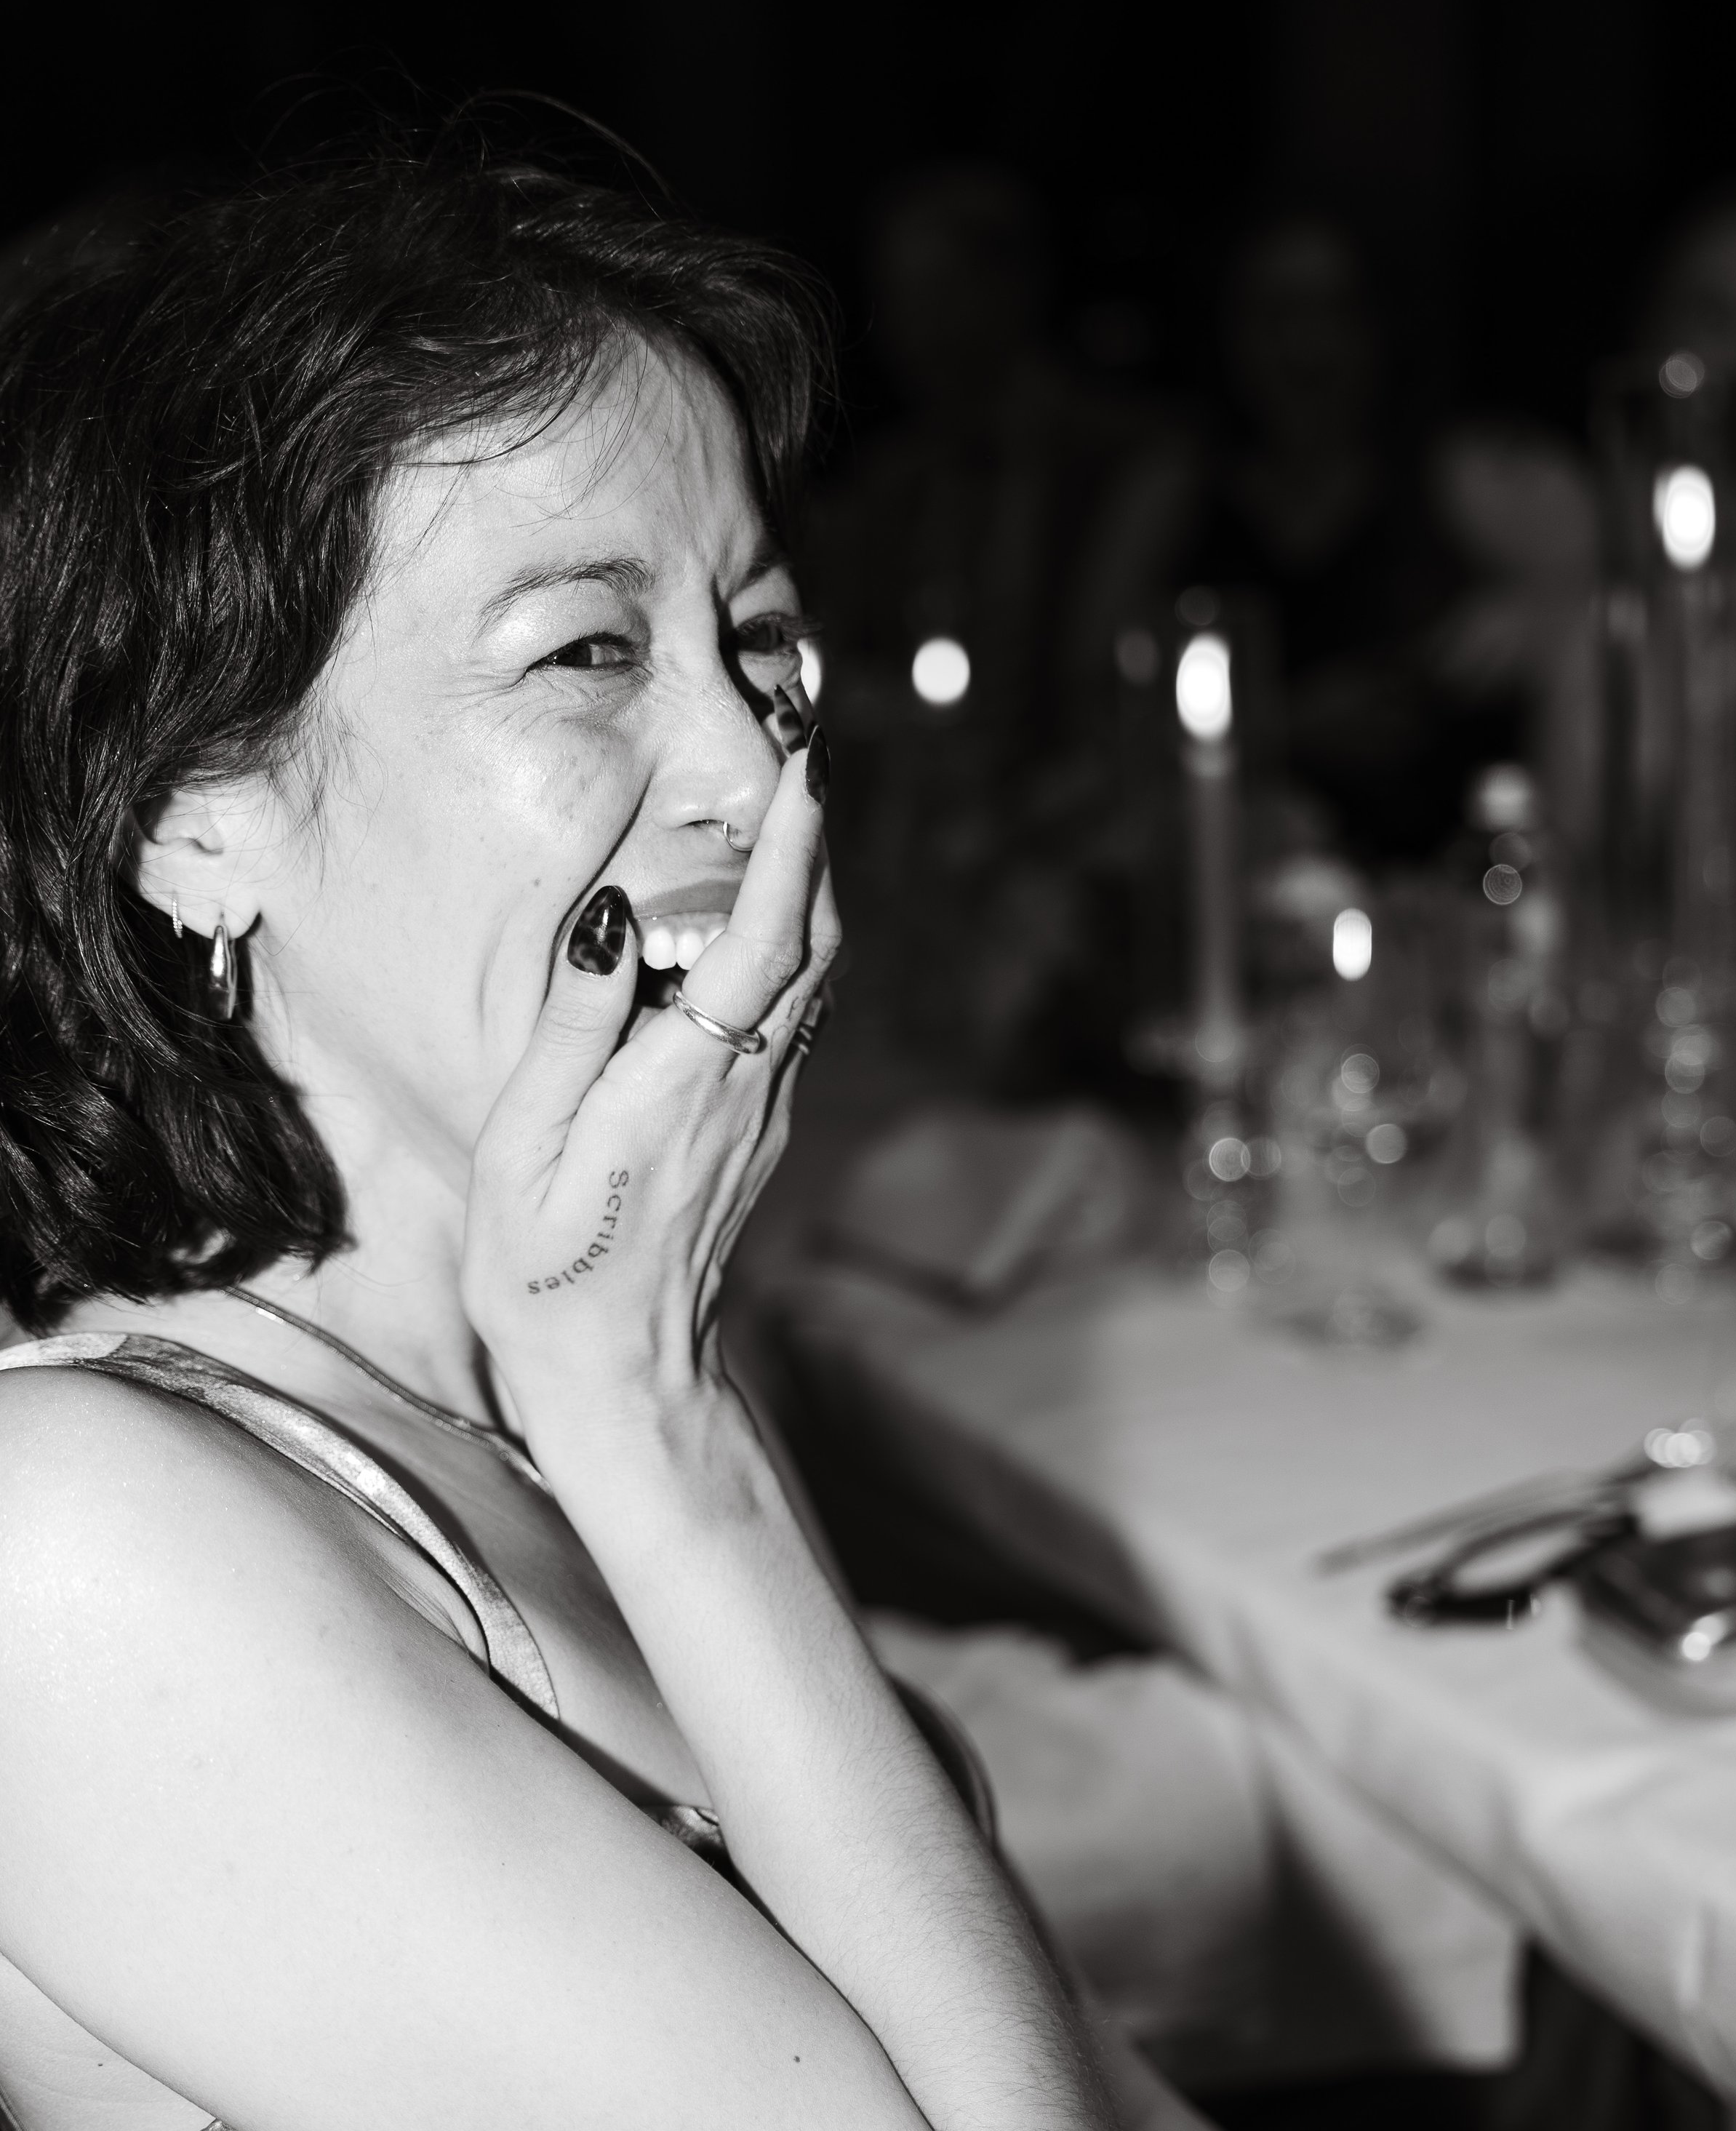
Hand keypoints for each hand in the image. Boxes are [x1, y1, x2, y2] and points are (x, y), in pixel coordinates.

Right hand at [462, 736, 836, 1444]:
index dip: (794, 845)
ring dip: (810, 889)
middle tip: (804, 747)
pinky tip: (759, 917)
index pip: (763, 940)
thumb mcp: (523, 1152)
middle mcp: (746, 1091)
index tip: (807, 761)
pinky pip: (791, 1020)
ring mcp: (764, 1116)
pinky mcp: (760, 1137)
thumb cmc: (547, 1274)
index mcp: (684, 1085)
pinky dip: (789, 949)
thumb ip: (570, 1028)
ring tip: (789, 804)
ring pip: (814, 981)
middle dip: (817, 843)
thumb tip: (607, 919)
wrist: (624, 1383)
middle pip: (814, 945)